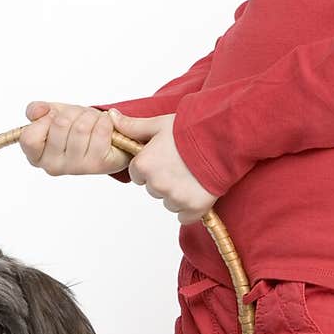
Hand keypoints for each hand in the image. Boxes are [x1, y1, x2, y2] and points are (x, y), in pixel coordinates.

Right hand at [19, 101, 130, 175]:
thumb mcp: (51, 115)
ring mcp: (76, 168)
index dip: (44, 119)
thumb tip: (41, 110)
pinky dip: (104, 120)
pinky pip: (100, 130)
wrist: (105, 143)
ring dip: (90, 115)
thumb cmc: (74, 129)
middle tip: (79, 117)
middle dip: (73, 112)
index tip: (54, 117)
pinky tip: (104, 125)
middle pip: (60, 124)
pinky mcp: (98, 164)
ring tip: (92, 121)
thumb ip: (36, 110)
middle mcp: (54, 166)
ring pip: (81, 127)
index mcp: (36, 156)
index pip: (30, 138)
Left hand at [108, 110, 218, 225]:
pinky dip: (190, 207)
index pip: (137, 174)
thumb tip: (110, 117)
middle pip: (153, 189)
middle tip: (181, 164)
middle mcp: (156, 184)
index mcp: (144, 165)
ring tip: (193, 174)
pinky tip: (198, 189)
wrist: (223, 138)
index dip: (151, 165)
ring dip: (177, 193)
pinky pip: (184, 216)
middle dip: (164, 179)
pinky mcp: (194, 208)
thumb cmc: (191, 129)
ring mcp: (175, 198)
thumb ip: (133, 126)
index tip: (165, 157)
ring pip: (168, 202)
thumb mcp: (158, 124)